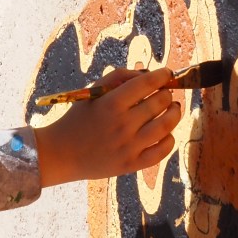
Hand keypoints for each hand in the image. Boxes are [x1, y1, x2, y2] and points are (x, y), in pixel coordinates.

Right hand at [35, 67, 181, 186]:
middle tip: (166, 92)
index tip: (166, 73)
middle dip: (167, 93)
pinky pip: (161, 151)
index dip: (161, 75)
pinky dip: (169, 139)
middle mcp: (123, 124)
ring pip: (166, 126)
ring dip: (174, 113)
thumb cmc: (78, 118)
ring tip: (173, 108)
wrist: (62, 153)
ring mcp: (129, 146)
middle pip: (159, 102)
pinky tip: (166, 133)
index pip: (146, 83)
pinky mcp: (132, 165)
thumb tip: (147, 74)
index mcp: (111, 103)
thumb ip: (118, 77)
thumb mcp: (92, 92)